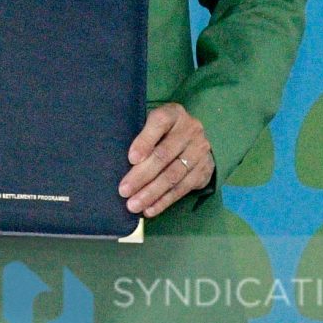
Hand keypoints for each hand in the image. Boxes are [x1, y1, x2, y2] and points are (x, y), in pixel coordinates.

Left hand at [121, 103, 212, 217]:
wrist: (192, 137)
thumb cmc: (161, 130)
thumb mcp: (150, 124)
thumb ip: (138, 136)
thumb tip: (117, 159)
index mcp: (173, 113)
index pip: (158, 124)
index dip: (144, 141)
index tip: (130, 159)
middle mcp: (191, 130)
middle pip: (164, 155)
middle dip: (142, 175)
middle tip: (124, 191)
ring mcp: (200, 150)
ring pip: (174, 175)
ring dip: (152, 193)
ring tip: (134, 205)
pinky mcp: (205, 169)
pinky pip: (183, 188)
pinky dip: (165, 200)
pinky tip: (150, 209)